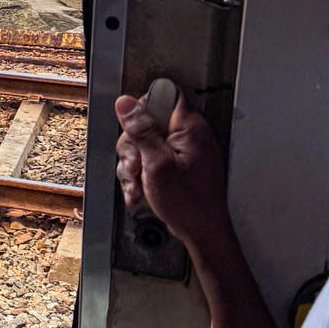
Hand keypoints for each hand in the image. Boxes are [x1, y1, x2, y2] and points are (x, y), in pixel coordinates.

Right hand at [115, 91, 230, 250]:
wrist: (201, 234)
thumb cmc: (189, 205)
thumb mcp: (156, 164)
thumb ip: (141, 131)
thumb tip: (126, 104)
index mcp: (190, 128)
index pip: (166, 94)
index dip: (144, 106)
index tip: (134, 126)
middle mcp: (189, 135)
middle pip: (147, 122)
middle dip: (133, 146)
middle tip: (136, 165)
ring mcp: (183, 151)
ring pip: (144, 144)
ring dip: (134, 165)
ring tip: (138, 184)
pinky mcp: (177, 165)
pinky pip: (151, 160)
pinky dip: (142, 175)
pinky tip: (141, 190)